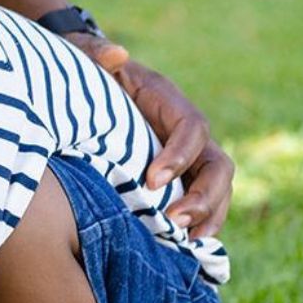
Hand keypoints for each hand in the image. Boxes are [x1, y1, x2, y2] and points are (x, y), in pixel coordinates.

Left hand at [98, 45, 234, 239]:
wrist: (86, 84)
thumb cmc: (84, 71)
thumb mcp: (84, 57)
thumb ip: (95, 54)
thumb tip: (118, 54)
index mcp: (167, 100)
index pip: (192, 128)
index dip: (179, 155)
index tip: (151, 180)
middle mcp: (185, 130)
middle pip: (217, 163)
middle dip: (203, 196)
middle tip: (174, 222)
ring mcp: (187, 155)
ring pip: (219, 187)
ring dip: (208, 216)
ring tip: (185, 241)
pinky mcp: (180, 176)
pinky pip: (204, 202)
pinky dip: (201, 224)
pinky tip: (184, 248)